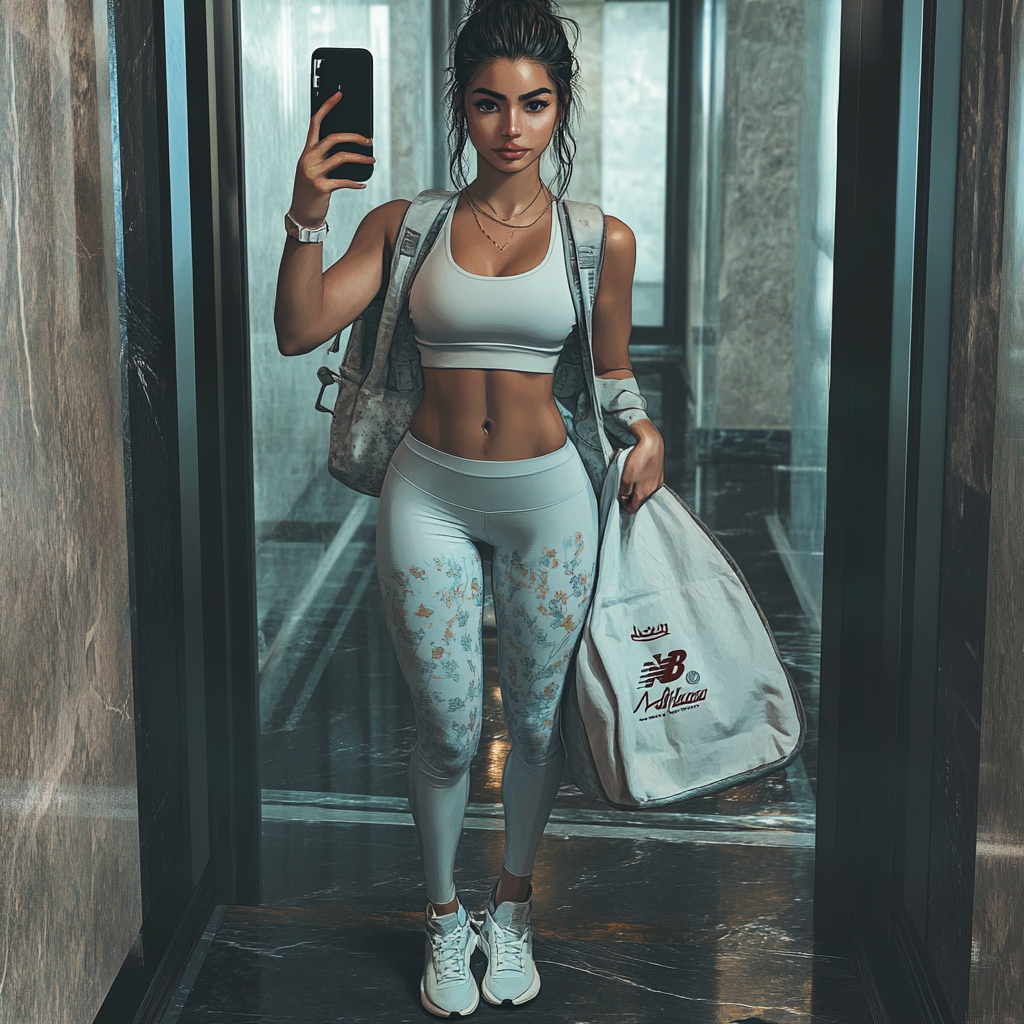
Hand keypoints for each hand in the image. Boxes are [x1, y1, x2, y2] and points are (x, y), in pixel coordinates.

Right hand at [289, 91, 374, 224]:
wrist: (302, 214)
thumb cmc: (311, 191)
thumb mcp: (314, 170)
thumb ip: (325, 158)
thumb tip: (348, 148)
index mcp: (307, 152)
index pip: (315, 123)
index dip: (327, 107)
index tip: (338, 95)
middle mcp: (308, 159)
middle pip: (333, 138)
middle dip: (354, 137)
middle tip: (368, 141)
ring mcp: (313, 173)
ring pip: (341, 158)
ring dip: (360, 158)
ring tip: (371, 160)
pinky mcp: (321, 187)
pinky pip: (343, 181)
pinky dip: (355, 183)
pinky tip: (362, 184)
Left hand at [617, 420, 664, 514]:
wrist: (652, 441)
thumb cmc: (638, 459)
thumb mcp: (626, 478)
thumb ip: (624, 490)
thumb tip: (623, 496)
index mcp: (644, 493)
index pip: (633, 509)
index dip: (624, 504)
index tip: (620, 495)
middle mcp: (653, 490)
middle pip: (639, 500)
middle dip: (629, 495)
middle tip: (622, 485)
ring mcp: (657, 482)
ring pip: (643, 490)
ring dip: (635, 485)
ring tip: (629, 475)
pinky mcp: (658, 474)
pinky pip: (648, 481)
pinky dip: (641, 478)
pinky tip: (637, 470)